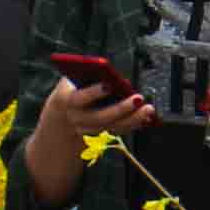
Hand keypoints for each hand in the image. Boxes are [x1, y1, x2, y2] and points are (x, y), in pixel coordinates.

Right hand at [32, 64, 156, 150]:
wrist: (60, 122)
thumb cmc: (70, 92)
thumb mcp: (70, 82)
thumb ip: (85, 76)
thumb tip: (109, 73)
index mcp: (67, 102)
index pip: (80, 98)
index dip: (93, 93)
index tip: (108, 85)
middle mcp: (78, 119)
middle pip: (100, 117)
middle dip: (120, 109)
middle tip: (138, 98)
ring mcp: (89, 130)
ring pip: (112, 127)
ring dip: (132, 119)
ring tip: (149, 109)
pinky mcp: (101, 136)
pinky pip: (118, 131)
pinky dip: (133, 124)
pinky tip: (147, 117)